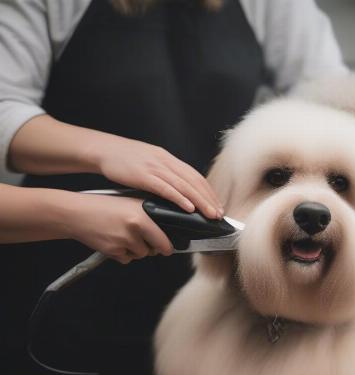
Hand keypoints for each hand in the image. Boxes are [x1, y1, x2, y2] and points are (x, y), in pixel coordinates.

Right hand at [67, 194, 173, 263]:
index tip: (167, 248)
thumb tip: (166, 230)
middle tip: (143, 239)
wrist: (77, 213)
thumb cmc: (104, 206)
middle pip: (154, 251)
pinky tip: (115, 241)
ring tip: (124, 235)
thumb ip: (150, 215)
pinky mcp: (113, 252)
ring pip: (140, 255)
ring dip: (136, 250)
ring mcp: (123, 242)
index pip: (164, 241)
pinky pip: (127, 259)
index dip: (167, 247)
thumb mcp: (131, 203)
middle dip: (152, 248)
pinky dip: (124, 254)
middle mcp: (133, 229)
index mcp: (141, 216)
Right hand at [95, 137, 222, 217]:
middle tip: (220, 215)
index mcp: (169, 159)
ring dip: (200, 201)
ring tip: (211, 214)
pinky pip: (166, 188)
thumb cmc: (125, 159)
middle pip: (194, 181)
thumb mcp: (150, 164)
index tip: (218, 205)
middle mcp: (166, 162)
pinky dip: (179, 198)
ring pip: (184, 186)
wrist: (103, 149)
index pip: (195, 176)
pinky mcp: (144, 175)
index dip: (208, 192)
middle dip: (209, 199)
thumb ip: (165, 175)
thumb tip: (178, 191)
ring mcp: (156, 168)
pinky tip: (189, 207)